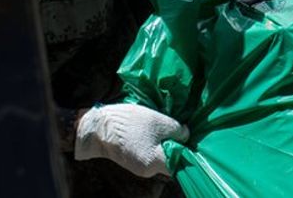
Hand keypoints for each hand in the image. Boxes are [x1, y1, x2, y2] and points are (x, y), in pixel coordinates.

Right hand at [74, 103, 188, 177]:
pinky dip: (154, 144)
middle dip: (176, 145)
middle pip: (170, 159)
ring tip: (166, 127)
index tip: (193, 138)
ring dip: (164, 143)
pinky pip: (149, 154)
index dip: (188, 150)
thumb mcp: (159, 121)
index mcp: (156, 162)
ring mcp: (139, 167)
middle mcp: (148, 170)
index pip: (180, 162)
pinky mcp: (132, 161)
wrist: (98, 128)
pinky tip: (153, 131)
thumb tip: (186, 135)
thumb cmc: (131, 123)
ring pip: (159, 156)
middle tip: (181, 129)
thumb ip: (176, 130)